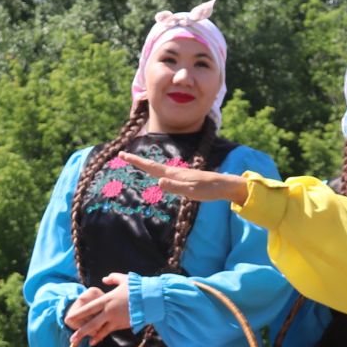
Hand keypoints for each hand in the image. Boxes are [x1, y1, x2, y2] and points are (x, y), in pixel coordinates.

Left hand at [66, 273, 132, 346]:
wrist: (151, 299)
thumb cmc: (137, 288)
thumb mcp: (124, 279)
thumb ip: (112, 278)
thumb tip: (104, 279)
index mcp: (107, 299)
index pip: (89, 308)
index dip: (78, 314)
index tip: (69, 318)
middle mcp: (108, 310)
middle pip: (91, 322)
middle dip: (80, 331)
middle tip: (70, 337)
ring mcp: (115, 319)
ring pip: (98, 329)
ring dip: (88, 336)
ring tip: (78, 342)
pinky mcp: (121, 325)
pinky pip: (108, 332)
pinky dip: (100, 337)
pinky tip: (93, 341)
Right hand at [119, 153, 250, 204]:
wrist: (224, 186)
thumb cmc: (208, 190)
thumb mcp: (191, 191)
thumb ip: (175, 187)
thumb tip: (158, 182)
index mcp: (174, 174)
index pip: (151, 167)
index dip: (137, 161)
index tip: (123, 154)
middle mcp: (175, 172)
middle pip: (152, 166)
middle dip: (137, 161)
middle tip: (122, 155)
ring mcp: (179, 175)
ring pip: (158, 169)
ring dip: (145, 165)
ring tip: (134, 162)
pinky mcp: (184, 179)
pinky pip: (164, 173)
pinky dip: (155, 171)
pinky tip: (156, 173)